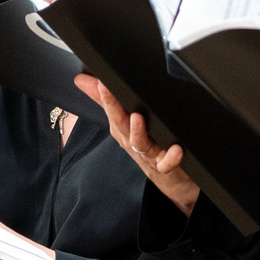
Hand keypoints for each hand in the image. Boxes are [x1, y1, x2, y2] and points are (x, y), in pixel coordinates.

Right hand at [79, 75, 199, 214]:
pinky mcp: (166, 165)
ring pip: (140, 143)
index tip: (101, 81)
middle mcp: (132, 140)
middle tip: (109, 91)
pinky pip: (167, 163)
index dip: (105, 96)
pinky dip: (171, 157)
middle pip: (120, 124)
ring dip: (138, 131)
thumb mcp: (123, 124)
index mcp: (122, 129)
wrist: (170, 179)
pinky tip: (176, 149)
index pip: (111, 109)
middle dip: (113, 108)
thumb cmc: (145, 148)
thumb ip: (104, 100)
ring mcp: (148, 153)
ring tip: (137, 118)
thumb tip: (82, 80)